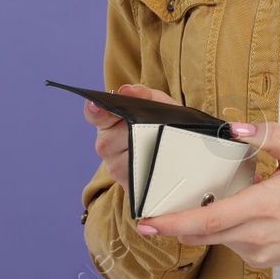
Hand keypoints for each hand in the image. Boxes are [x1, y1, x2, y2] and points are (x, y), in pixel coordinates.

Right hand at [84, 83, 173, 202]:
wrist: (185, 152)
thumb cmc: (167, 124)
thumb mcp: (160, 105)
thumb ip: (144, 94)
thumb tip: (127, 91)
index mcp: (109, 122)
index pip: (95, 115)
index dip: (95, 110)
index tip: (97, 106)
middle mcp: (107, 146)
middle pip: (110, 140)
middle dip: (134, 133)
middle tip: (153, 129)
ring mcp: (115, 169)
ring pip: (124, 161)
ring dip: (145, 152)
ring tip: (162, 146)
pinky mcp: (129, 188)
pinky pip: (137, 180)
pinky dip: (152, 170)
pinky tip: (161, 164)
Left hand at [134, 120, 279, 267]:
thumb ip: (266, 135)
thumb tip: (233, 127)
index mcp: (263, 207)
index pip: (209, 219)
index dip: (174, 222)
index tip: (147, 221)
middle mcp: (257, 236)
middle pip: (201, 233)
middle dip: (174, 223)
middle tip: (152, 212)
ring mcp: (257, 253)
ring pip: (213, 239)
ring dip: (201, 222)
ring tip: (206, 200)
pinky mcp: (259, 261)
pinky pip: (229, 244)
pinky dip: (222, 229)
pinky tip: (235, 211)